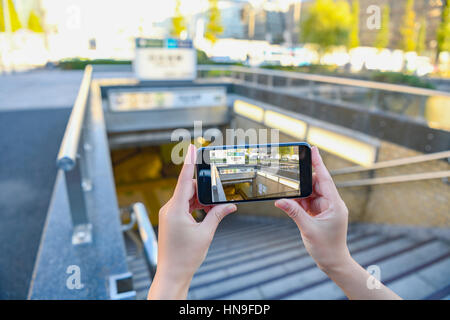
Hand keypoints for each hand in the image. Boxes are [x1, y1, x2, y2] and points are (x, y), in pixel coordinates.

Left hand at [148, 144, 236, 298]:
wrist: (172, 274)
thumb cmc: (186, 257)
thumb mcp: (206, 233)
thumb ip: (217, 215)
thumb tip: (230, 205)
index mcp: (175, 210)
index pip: (183, 180)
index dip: (189, 162)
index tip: (192, 147)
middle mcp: (168, 209)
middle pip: (187, 188)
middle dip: (203, 189)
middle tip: (218, 197)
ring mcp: (168, 214)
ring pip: (186, 197)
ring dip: (200, 199)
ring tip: (213, 209)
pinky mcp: (170, 220)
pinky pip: (183, 205)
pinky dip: (195, 206)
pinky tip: (205, 212)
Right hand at [275, 146, 350, 272]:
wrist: (333, 262)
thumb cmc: (326, 248)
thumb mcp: (308, 229)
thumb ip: (294, 213)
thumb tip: (279, 201)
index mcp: (335, 204)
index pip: (325, 179)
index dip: (319, 163)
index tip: (313, 149)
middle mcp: (331, 203)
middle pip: (316, 184)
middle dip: (303, 179)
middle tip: (290, 170)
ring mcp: (325, 208)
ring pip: (310, 193)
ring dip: (299, 193)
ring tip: (287, 190)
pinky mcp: (319, 214)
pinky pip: (307, 202)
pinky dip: (298, 201)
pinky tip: (289, 201)